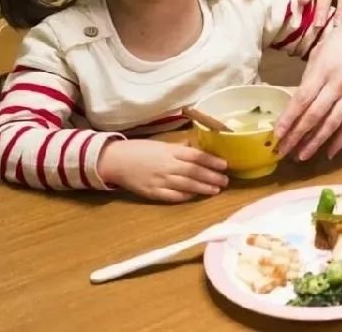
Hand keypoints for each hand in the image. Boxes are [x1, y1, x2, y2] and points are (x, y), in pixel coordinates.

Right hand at [98, 139, 227, 202]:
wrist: (116, 161)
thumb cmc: (140, 150)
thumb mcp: (162, 144)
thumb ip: (179, 148)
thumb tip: (196, 147)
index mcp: (171, 151)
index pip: (196, 156)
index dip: (212, 161)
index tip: (225, 165)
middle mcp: (168, 165)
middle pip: (194, 172)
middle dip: (211, 177)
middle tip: (225, 181)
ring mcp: (160, 180)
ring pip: (186, 185)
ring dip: (203, 188)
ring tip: (216, 190)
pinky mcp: (152, 192)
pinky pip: (172, 196)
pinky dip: (185, 196)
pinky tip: (195, 196)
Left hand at [274, 12, 341, 160]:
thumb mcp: (321, 49)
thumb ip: (310, 75)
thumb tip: (299, 97)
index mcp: (323, 69)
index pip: (302, 99)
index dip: (288, 119)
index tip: (276, 134)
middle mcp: (338, 85)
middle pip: (314, 116)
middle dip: (296, 136)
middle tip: (282, 151)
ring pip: (332, 124)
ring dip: (315, 143)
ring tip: (301, 156)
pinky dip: (340, 140)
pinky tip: (329, 153)